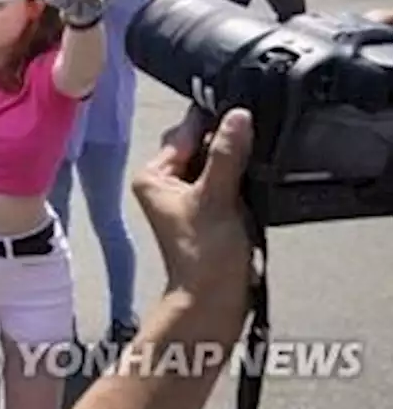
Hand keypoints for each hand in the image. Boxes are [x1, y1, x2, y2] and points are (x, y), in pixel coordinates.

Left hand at [132, 107, 254, 307]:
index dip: (212, 121)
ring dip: (236, 162)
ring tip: (254, 164)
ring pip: (215, 162)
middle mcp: (165, 183)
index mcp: (153, 175)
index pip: (184, 133)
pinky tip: (255, 181)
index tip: (241, 110)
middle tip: (252, 140)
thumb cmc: (205, 255)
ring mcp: (187, 196)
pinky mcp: (208, 208)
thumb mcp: (217, 197)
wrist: (215, 298)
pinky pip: (226, 180)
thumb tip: (237, 117)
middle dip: (226, 142)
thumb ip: (226, 155)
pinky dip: (241, 178)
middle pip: (200, 145)